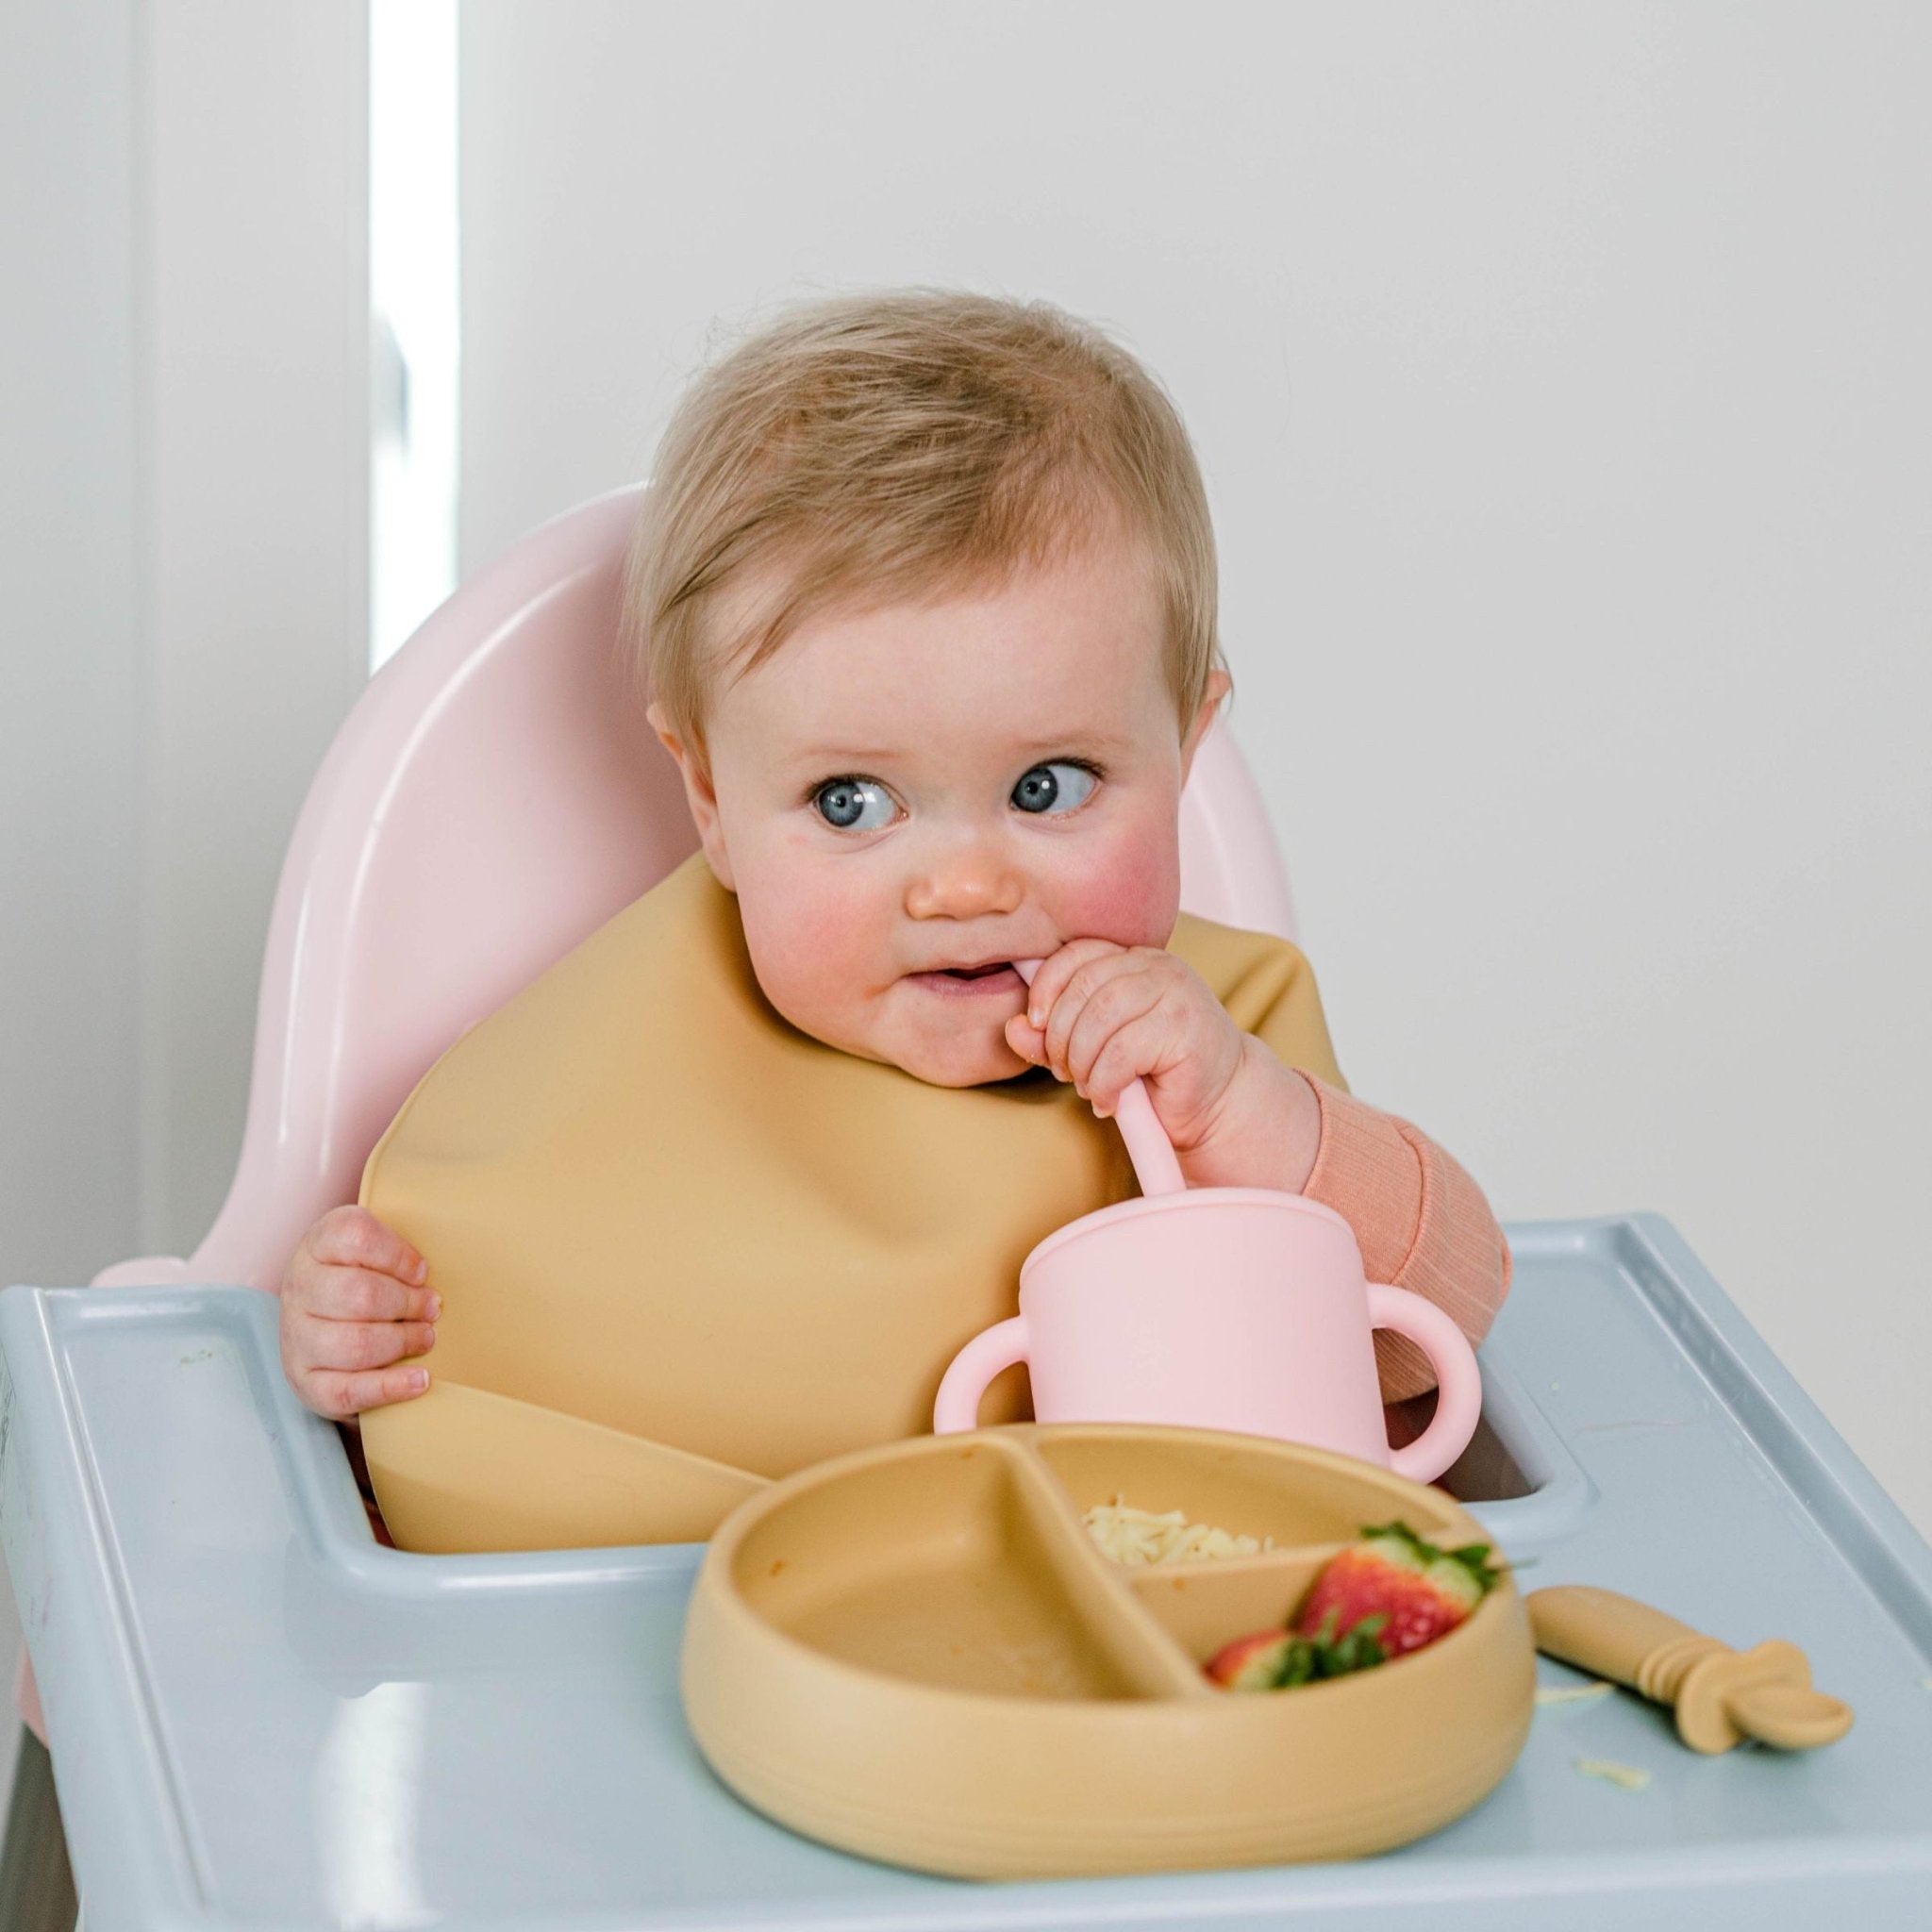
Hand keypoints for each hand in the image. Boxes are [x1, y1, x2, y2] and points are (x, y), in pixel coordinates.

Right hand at [278, 1206, 438, 1420]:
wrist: (323, 1331)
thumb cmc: (366, 1280)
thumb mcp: (376, 1250)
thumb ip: (404, 1246)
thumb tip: (464, 1253)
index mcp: (318, 1244)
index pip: (355, 1236)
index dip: (397, 1255)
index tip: (422, 1271)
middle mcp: (299, 1287)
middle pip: (359, 1294)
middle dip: (407, 1303)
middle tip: (432, 1308)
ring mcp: (297, 1337)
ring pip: (354, 1344)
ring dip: (402, 1342)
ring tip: (427, 1338)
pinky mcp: (306, 1381)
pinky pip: (348, 1389)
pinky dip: (390, 1387)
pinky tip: (421, 1380)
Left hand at [1004, 940, 1320, 1190]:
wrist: (1218, 1105)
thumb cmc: (1155, 1074)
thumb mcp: (1095, 1050)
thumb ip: (1052, 1037)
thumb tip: (1012, 1028)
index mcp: (1136, 961)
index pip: (1078, 954)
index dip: (1047, 986)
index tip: (1035, 1023)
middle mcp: (1158, 968)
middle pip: (1085, 987)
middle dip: (1060, 1035)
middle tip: (1066, 1071)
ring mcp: (1176, 994)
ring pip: (1100, 1018)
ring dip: (1081, 1062)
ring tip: (1090, 1087)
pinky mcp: (1185, 1030)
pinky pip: (1121, 1053)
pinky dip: (1103, 1082)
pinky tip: (1108, 1100)